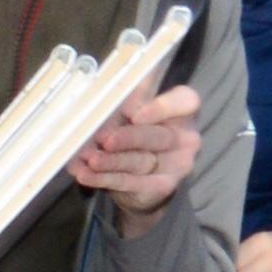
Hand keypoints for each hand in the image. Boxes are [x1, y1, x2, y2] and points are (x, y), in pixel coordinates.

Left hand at [71, 85, 201, 236]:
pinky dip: (103, 178)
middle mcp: (185, 138)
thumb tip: (103, 83)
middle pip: (158, 136)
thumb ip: (126, 96)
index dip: (161, 107)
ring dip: (110, 160)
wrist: (143, 178)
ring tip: (87, 157)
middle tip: (104, 138)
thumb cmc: (137, 131)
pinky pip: (129, 182)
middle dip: (127, 138)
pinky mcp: (160, 187)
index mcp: (182, 112)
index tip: (134, 113)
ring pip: (140, 161)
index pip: (187, 102)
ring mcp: (176, 165)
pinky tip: (85, 173)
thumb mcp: (135, 109)